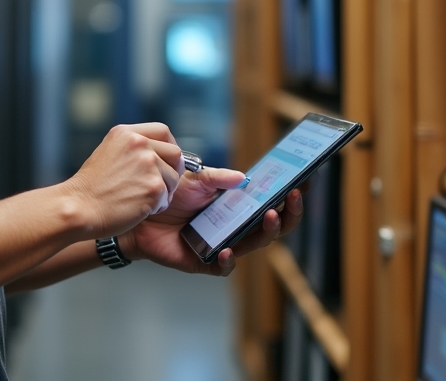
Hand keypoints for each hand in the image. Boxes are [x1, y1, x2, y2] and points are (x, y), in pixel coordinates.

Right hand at [63, 123, 183, 238]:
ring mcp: (148, 165)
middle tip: (158, 185)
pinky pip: (167, 198)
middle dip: (171, 171)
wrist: (78, 207)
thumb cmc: (91, 187)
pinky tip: (136, 208)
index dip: (170, 147)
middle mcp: (139, 144)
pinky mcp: (154, 187)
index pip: (163, 131)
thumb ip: (133, 148)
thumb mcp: (109, 152)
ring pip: (173, 179)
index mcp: (127, 133)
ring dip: (163, 192)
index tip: (167, 161)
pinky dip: (156, 207)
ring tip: (139, 198)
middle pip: (176, 154)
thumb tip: (161, 154)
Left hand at [120, 170, 305, 275]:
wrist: (141, 217)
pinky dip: (227, 260)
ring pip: (255, 244)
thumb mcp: (196, 180)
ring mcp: (224, 244)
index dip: (290, 196)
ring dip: (267, 231)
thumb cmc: (170, 196)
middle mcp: (236, 227)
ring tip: (271, 216)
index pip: (272, 203)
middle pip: (272, 226)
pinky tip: (226, 250)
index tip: (304, 183)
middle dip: (289, 213)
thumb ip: (219, 178)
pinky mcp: (205, 262)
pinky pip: (223, 267)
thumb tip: (244, 177)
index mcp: (238, 207)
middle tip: (292, 198)